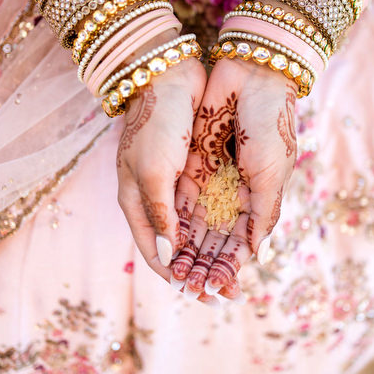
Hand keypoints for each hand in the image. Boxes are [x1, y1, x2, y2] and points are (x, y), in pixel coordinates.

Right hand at [117, 54, 217, 300]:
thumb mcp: (153, 172)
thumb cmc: (156, 126)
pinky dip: (218, 224)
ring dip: (212, 251)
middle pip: (176, 245)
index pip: (154, 250)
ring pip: (194, 228)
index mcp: (136, 201)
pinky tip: (236, 237)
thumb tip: (170, 252)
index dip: (175, 274)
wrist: (169, 78)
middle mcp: (155, 197)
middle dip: (199, 268)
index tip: (199, 294)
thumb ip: (160, 213)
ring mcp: (175, 183)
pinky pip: (206, 205)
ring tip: (235, 271)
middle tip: (224, 292)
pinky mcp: (194, 169)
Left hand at [171, 55, 297, 297]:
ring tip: (179, 275)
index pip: (243, 241)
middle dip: (207, 264)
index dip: (232, 265)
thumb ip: (263, 215)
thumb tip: (259, 255)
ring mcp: (212, 178)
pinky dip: (178, 223)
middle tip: (195, 290)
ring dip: (190, 250)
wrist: (251, 80)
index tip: (220, 289)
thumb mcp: (274, 175)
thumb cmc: (270, 127)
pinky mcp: (193, 163)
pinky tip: (171, 245)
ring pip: (198, 223)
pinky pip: (182, 199)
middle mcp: (234, 191)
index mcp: (259, 196)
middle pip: (217, 237)